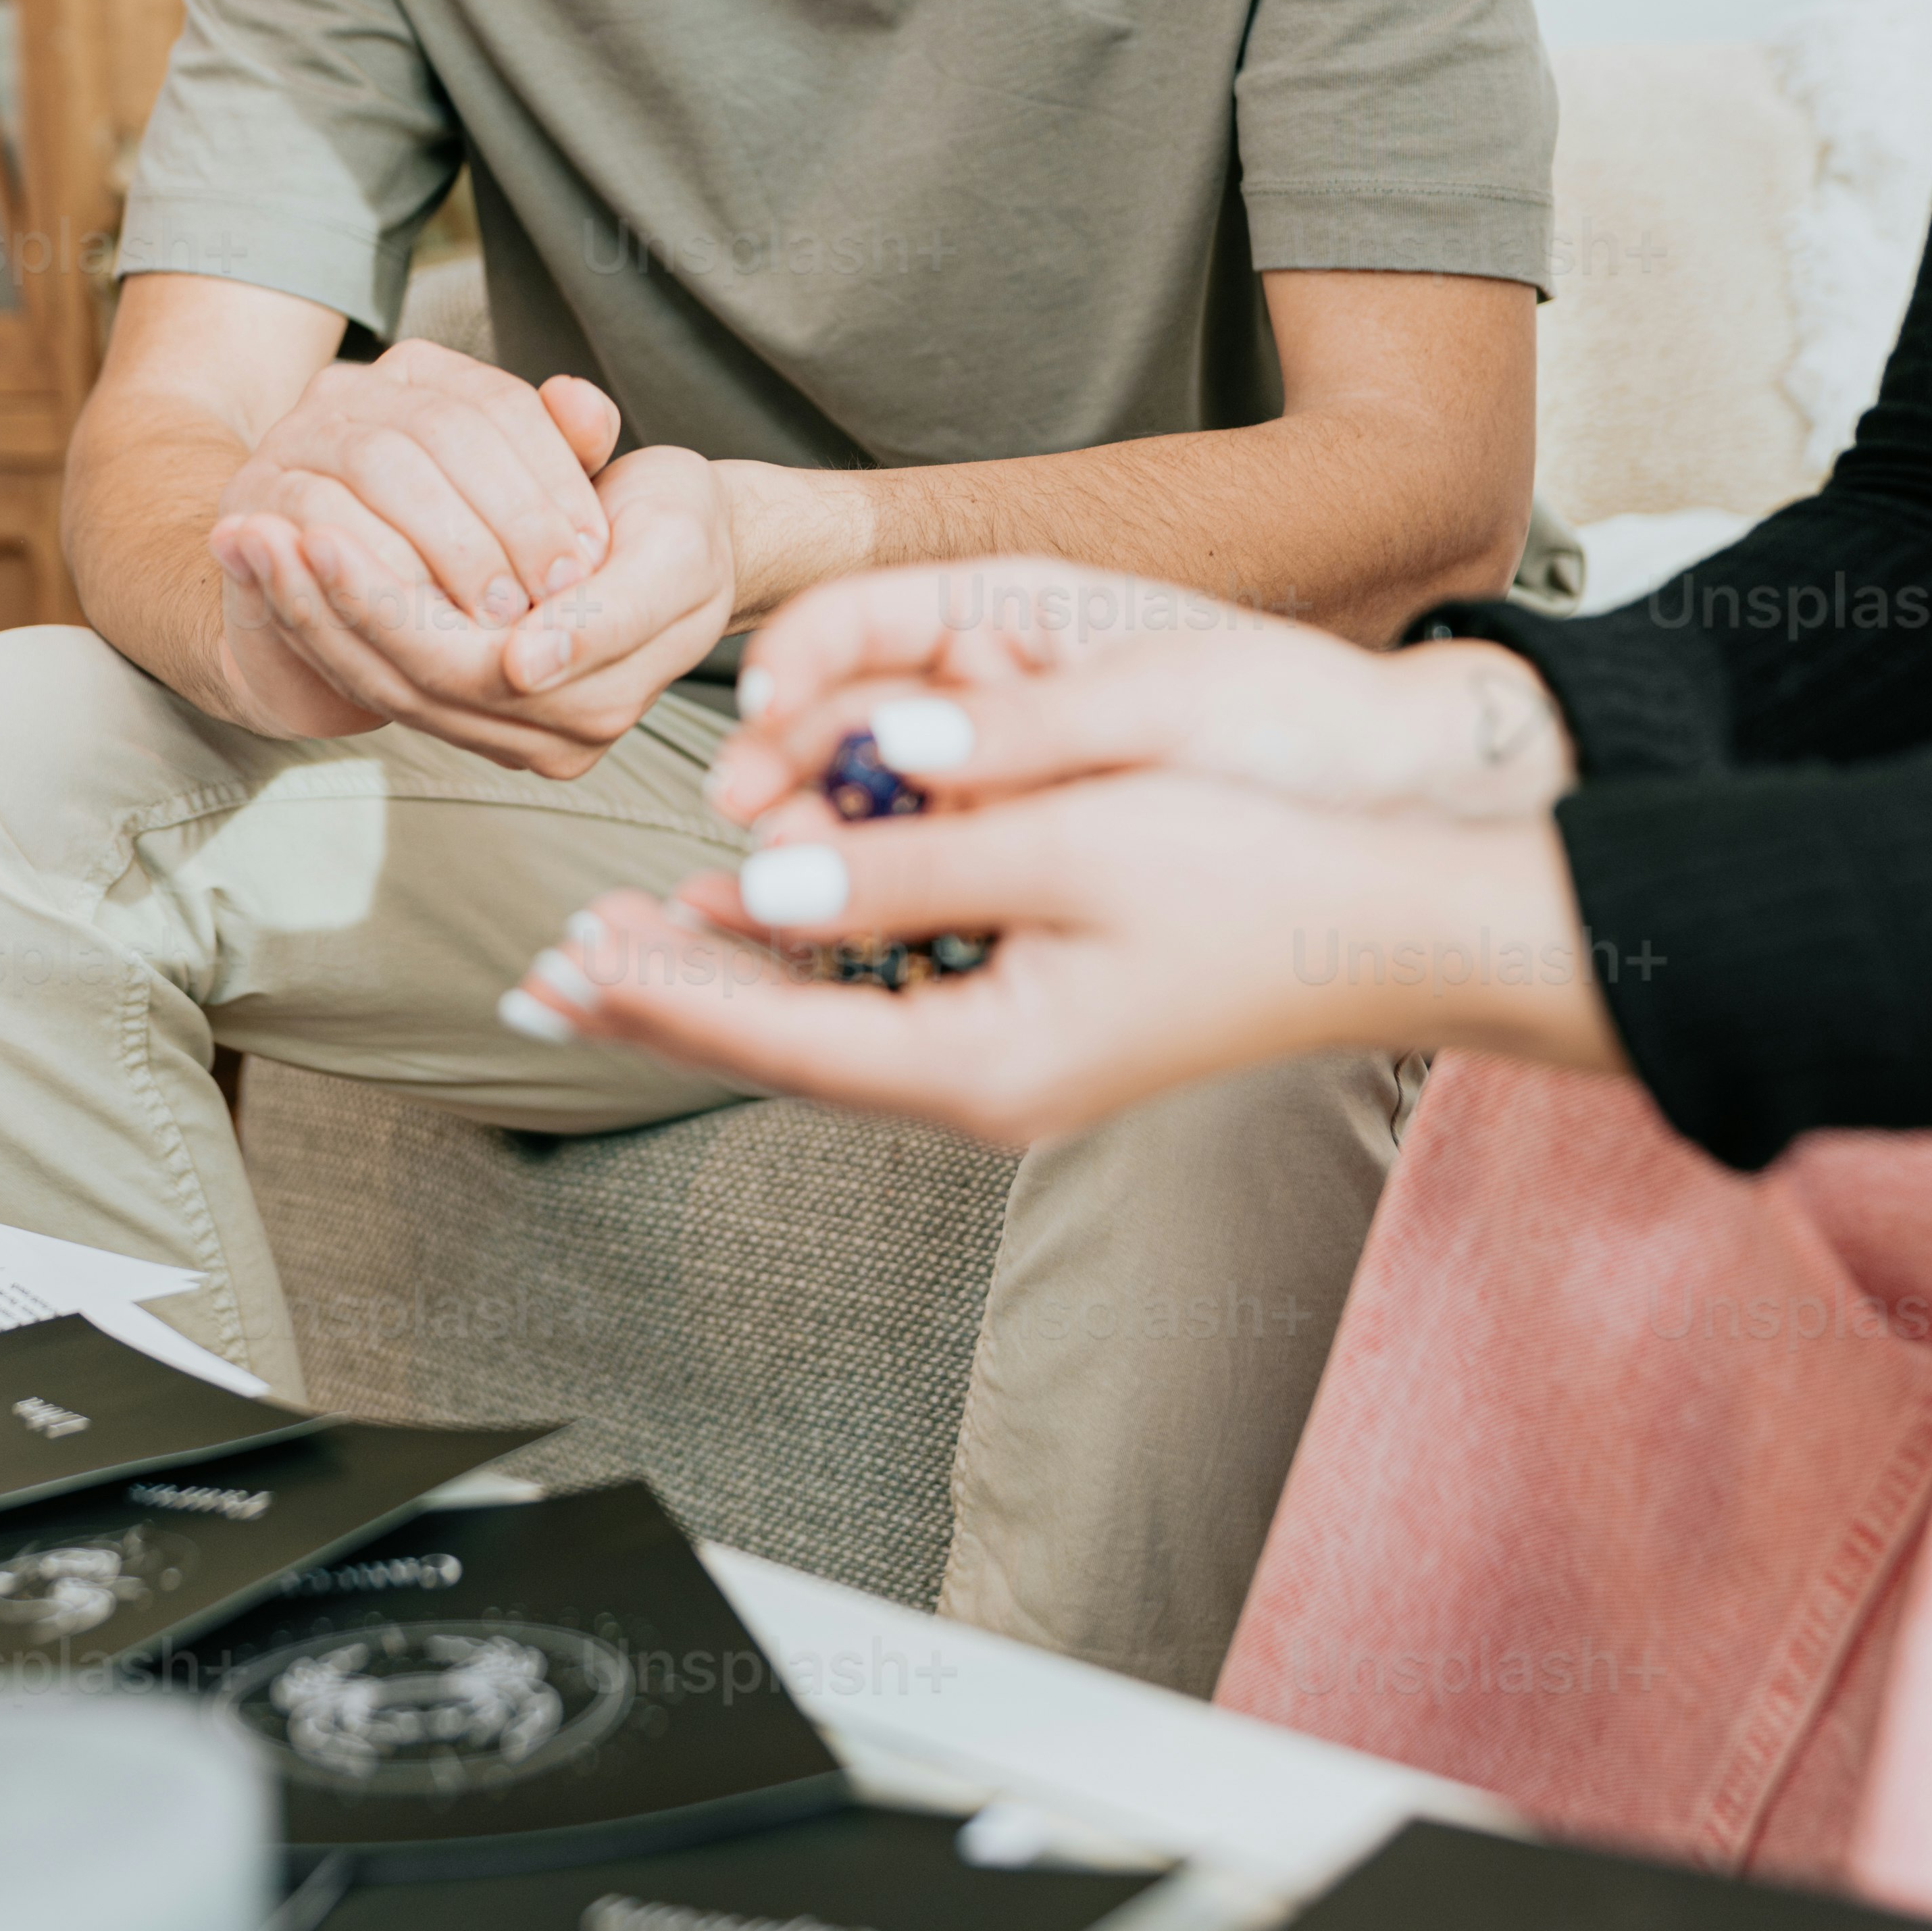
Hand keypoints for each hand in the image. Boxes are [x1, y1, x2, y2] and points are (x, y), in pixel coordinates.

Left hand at [209, 352, 731, 771]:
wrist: (697, 544)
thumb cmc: (688, 531)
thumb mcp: (674, 553)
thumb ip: (606, 616)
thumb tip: (525, 665)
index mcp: (591, 705)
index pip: (460, 667)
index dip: (380, 605)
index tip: (312, 531)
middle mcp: (541, 738)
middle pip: (403, 683)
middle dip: (317, 608)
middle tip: (248, 532)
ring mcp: (501, 729)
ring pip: (380, 682)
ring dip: (304, 614)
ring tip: (243, 541)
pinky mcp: (470, 702)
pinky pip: (383, 669)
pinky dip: (324, 618)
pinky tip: (275, 562)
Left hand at [507, 779, 1622, 1141]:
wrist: (1392, 923)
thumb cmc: (1252, 871)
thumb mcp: (1071, 843)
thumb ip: (910, 863)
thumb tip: (766, 878)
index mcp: (982, 1061)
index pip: (776, 1027)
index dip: (661, 985)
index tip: (565, 948)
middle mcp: (982, 1087)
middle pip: (778, 1048)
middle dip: (657, 1001)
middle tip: (539, 967)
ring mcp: (1012, 1067)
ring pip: (820, 1032)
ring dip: (715, 986)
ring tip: (608, 949)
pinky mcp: (1037, 1030)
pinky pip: (878, 1009)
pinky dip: (797, 973)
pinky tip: (754, 929)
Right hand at [708, 558, 1575, 837]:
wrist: (1403, 789)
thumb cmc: (1296, 721)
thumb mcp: (1165, 711)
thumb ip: (1029, 726)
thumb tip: (887, 740)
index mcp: (1018, 609)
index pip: (857, 614)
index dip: (789, 668)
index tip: (751, 738)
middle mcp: (994, 681)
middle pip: (843, 709)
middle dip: (780, 767)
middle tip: (738, 836)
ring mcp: (1008, 759)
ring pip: (875, 788)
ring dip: (817, 833)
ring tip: (772, 896)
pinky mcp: (1033, 831)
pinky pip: (933, 848)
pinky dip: (888, 879)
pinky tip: (854, 930)